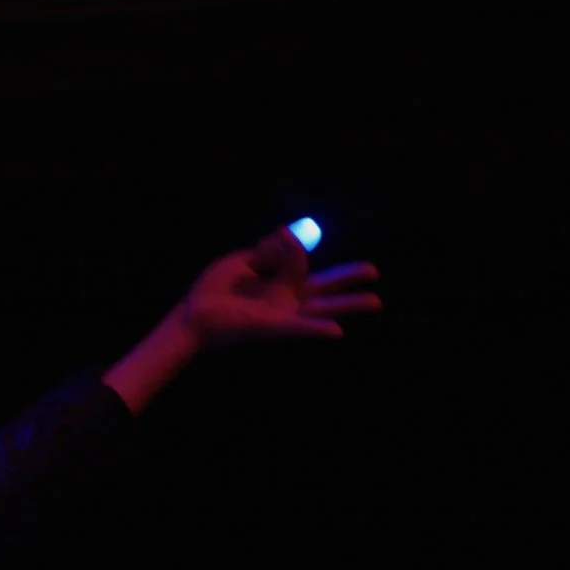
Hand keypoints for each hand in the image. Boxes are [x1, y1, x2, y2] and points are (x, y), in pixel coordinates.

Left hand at [176, 226, 381, 349]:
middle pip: (325, 287)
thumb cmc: (212, 291)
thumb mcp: (239, 262)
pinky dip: (316, 329)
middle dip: (348, 278)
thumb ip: (265, 252)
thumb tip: (283, 241)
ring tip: (377, 301)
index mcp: (278, 283)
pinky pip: (299, 327)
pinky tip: (338, 332)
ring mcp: (283, 314)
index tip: (272, 237)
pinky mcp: (273, 327)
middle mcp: (286, 300)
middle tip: (375, 271)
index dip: (290, 244)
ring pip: (322, 307)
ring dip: (349, 304)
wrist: (193, 314)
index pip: (299, 260)